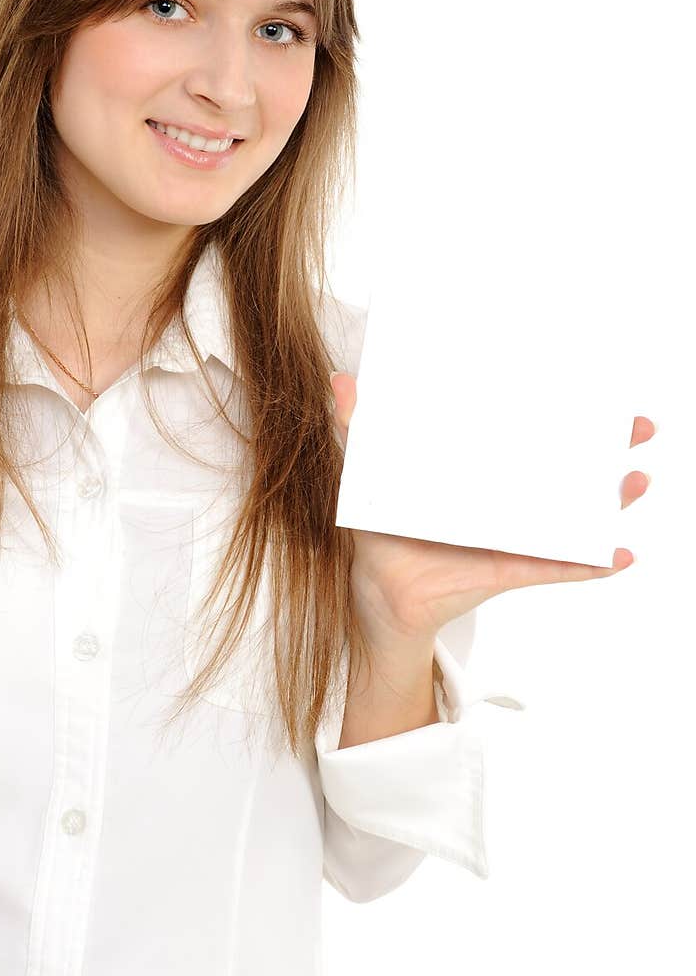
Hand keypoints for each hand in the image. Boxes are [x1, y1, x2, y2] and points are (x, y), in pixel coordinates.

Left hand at [330, 372, 654, 646]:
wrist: (377, 594)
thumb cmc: (379, 531)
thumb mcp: (365, 476)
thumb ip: (356, 430)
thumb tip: (340, 382)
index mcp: (479, 473)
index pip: (526, 434)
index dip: (559, 411)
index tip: (593, 387)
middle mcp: (506, 501)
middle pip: (566, 468)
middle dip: (606, 446)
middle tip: (636, 426)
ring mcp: (515, 535)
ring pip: (573, 515)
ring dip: (609, 500)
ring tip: (636, 481)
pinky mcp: (511, 570)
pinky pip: (558, 568)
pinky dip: (589, 564)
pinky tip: (620, 556)